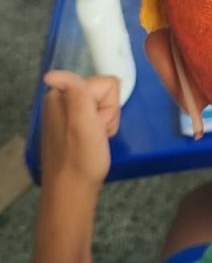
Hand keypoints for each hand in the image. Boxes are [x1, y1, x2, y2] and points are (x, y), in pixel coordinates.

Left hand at [40, 71, 120, 192]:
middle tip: (97, 134)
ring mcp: (65, 112)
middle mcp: (60, 98)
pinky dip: (99, 128)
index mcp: (60, 93)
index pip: (107, 84)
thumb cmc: (83, 158)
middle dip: (107, 113)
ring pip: (102, 104)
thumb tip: (50, 73)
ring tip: (95, 139)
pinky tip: (93, 141)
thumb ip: (75, 92)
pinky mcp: (70, 124)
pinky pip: (96, 115)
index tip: (98, 125)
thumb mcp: (83, 122)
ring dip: (105, 122)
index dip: (109, 106)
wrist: (73, 189)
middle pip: (104, 92)